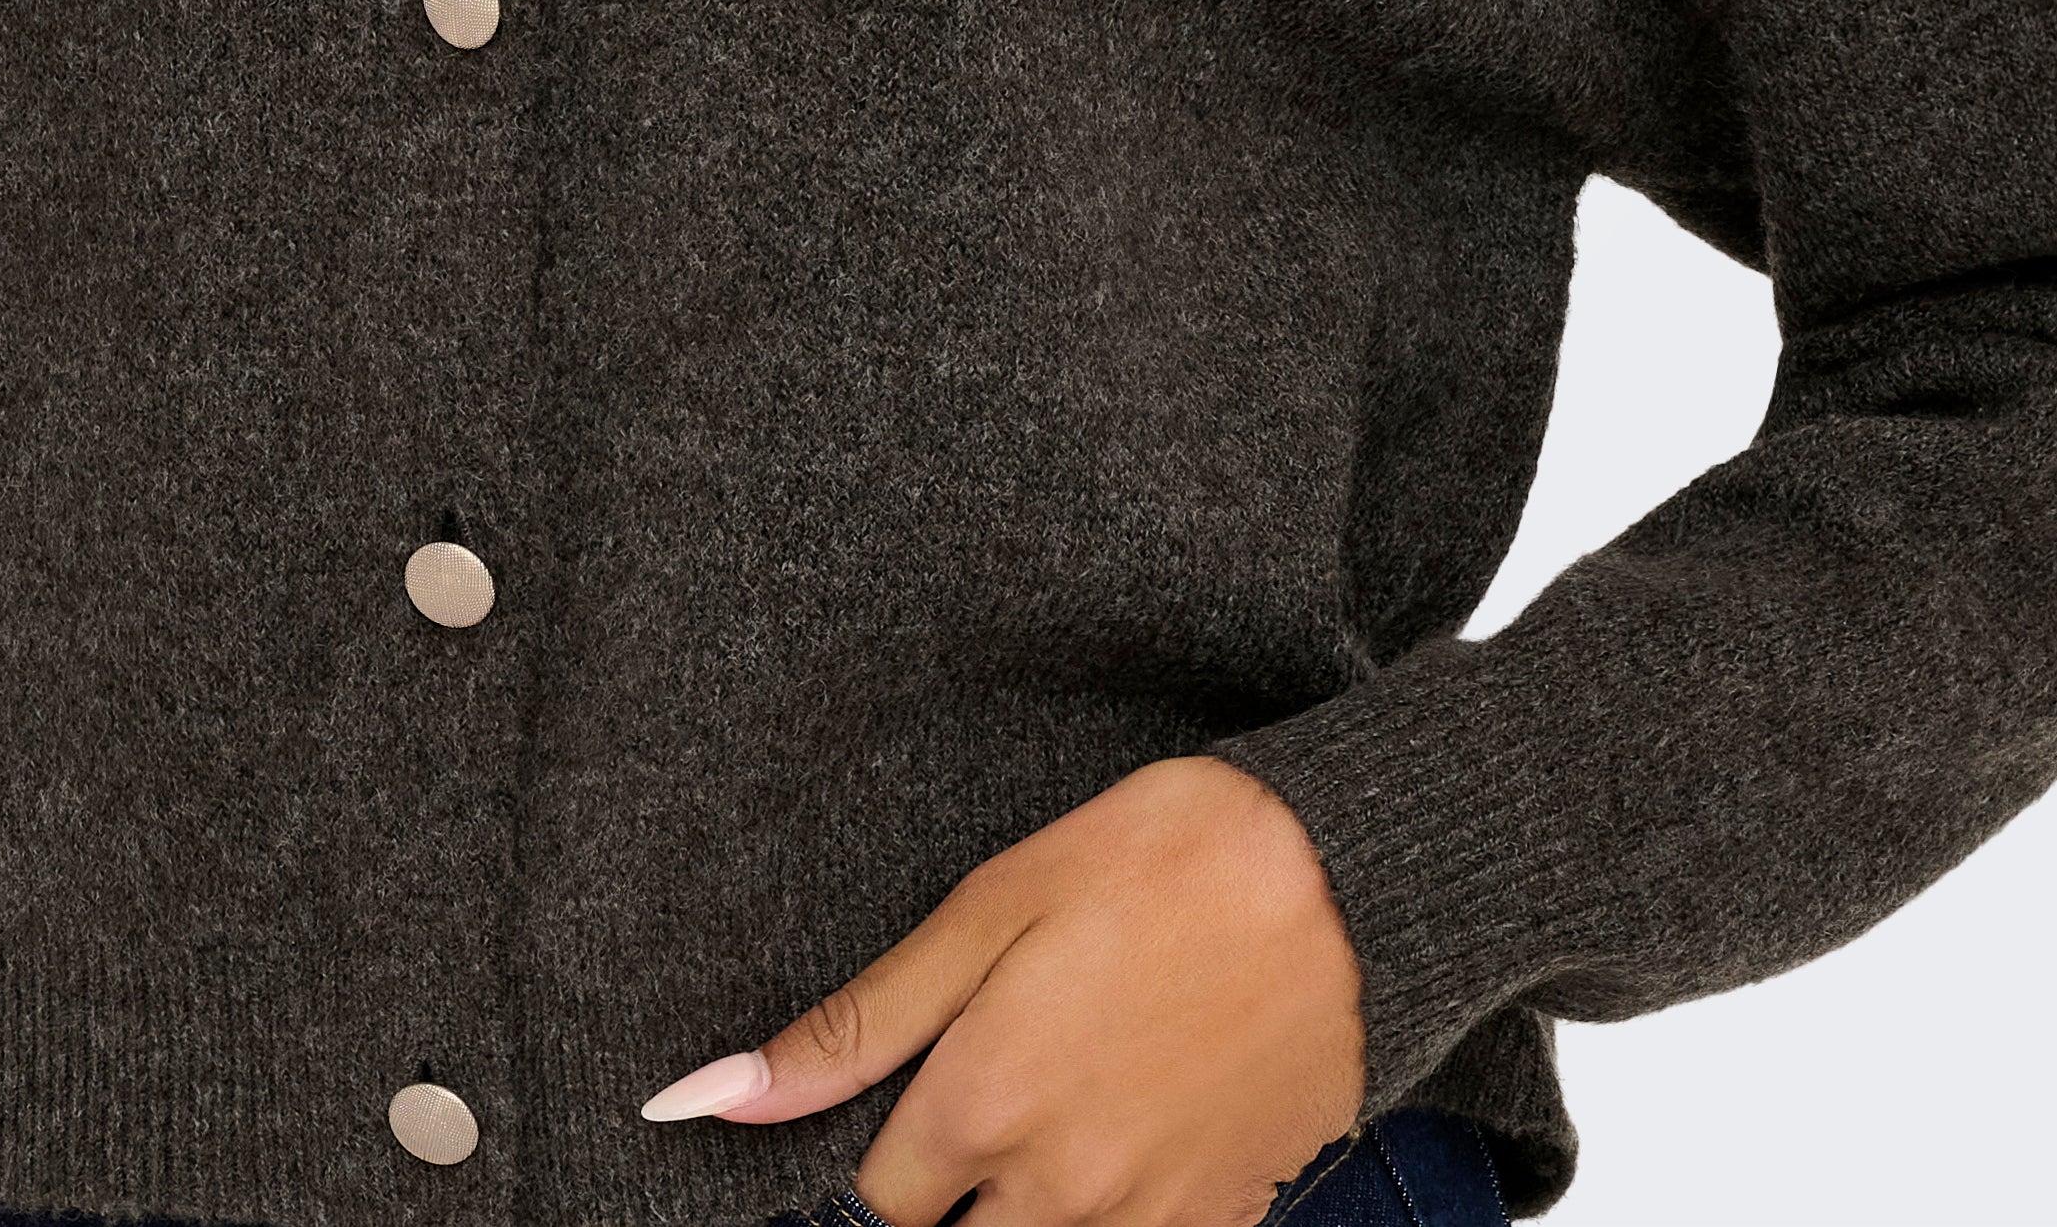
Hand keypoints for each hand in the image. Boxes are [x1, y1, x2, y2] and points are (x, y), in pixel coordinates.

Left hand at [638, 754, 1366, 1226]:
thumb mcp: (989, 910)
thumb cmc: (1161, 864)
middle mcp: (1058, 1192)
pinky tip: (1113, 1142)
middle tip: (971, 1117)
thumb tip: (712, 1100)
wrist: (1344, 883)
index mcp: (981, 1108)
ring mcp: (1147, 1221)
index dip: (863, 1171)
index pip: (871, 1210)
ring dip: (1019, 1209)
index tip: (884, 1133)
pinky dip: (1105, 1215)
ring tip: (1043, 1116)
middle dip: (942, 1201)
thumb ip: (855, 1025)